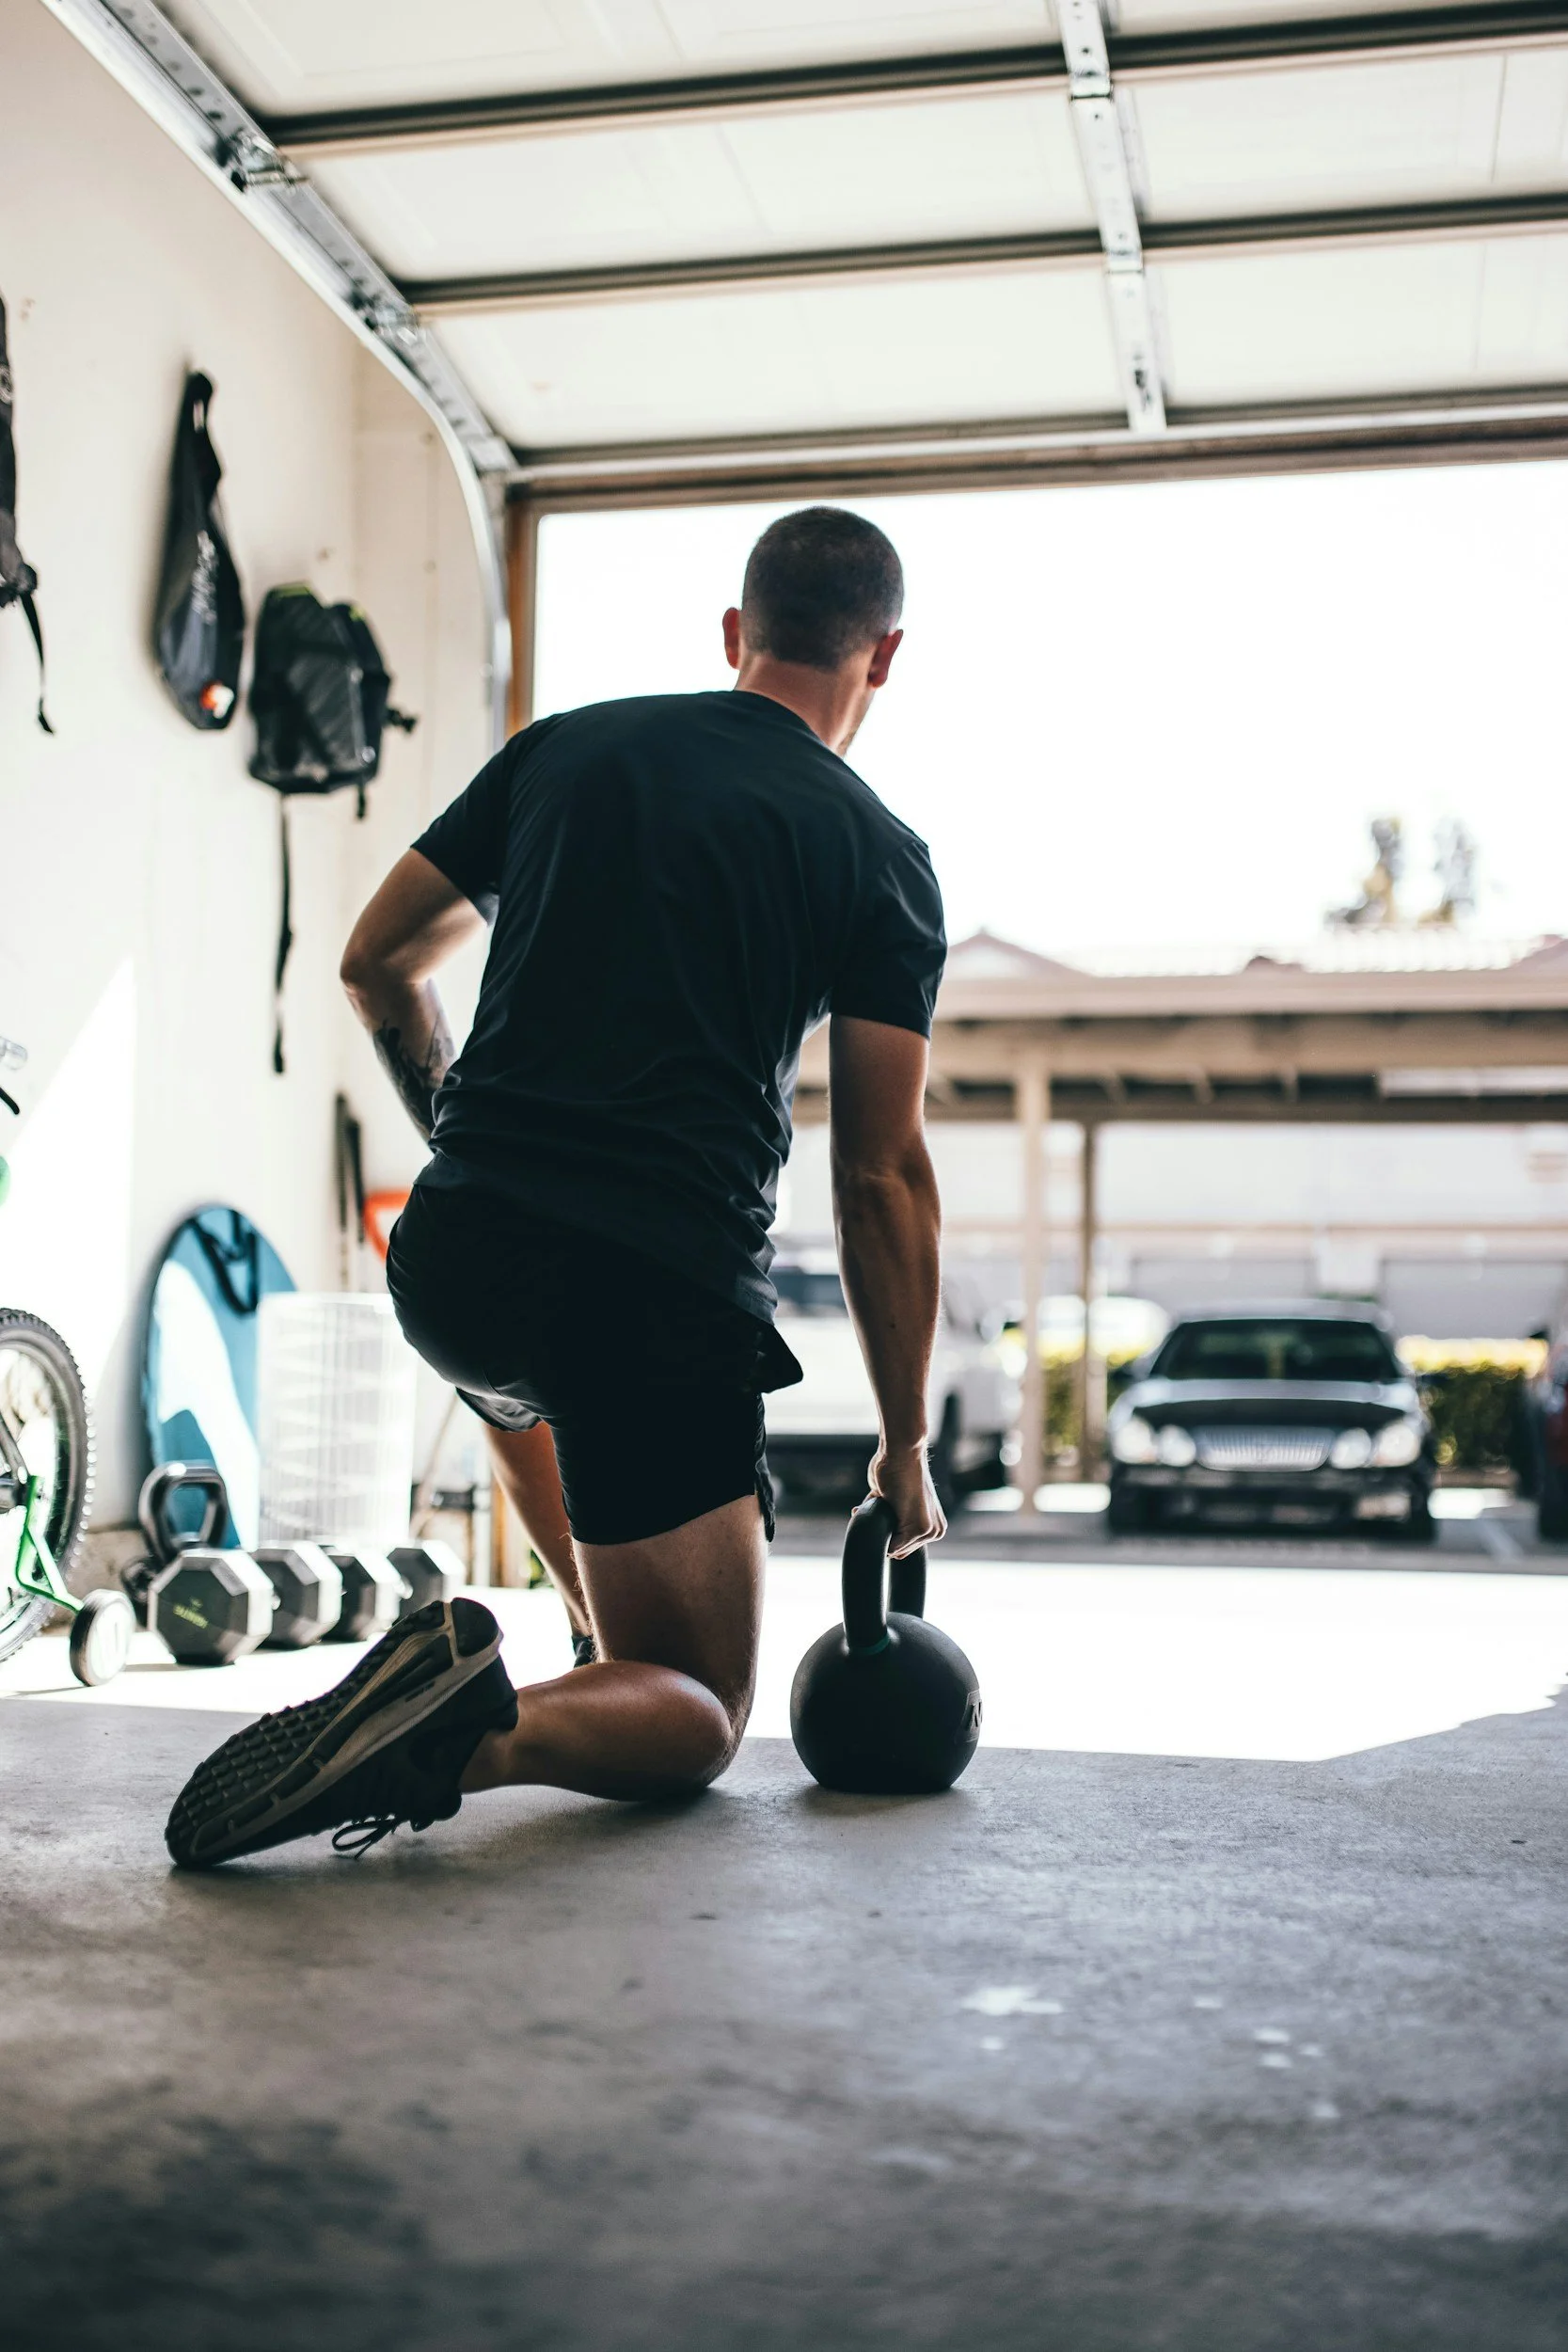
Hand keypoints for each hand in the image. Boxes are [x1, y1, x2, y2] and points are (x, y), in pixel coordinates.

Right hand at [869, 1440, 945, 1557]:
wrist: (903, 1451)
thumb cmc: (897, 1468)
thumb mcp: (896, 1499)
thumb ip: (888, 1515)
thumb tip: (863, 1519)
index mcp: (934, 1526)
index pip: (905, 1547)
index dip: (886, 1534)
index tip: (882, 1513)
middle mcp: (936, 1531)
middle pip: (899, 1552)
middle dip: (883, 1534)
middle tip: (879, 1505)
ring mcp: (929, 1532)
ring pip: (893, 1550)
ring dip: (879, 1531)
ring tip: (882, 1502)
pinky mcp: (919, 1529)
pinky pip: (891, 1548)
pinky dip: (877, 1534)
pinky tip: (879, 1506)